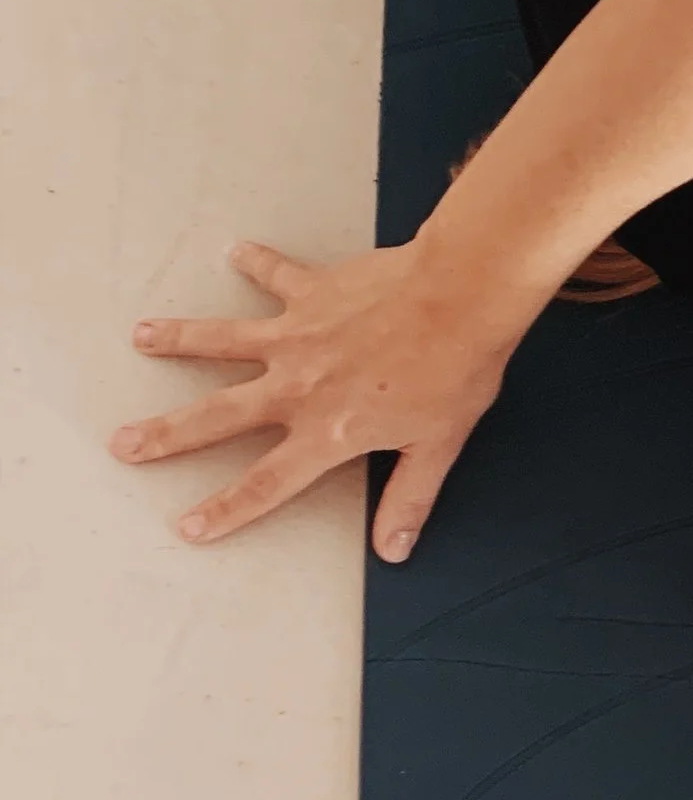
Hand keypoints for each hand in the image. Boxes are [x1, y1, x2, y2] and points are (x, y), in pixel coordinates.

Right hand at [111, 238, 530, 556]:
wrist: (460, 296)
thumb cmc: (455, 371)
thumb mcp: (437, 447)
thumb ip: (408, 498)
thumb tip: (394, 549)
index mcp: (328, 430)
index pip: (267, 483)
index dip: (227, 508)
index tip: (189, 526)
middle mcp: (297, 385)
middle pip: (218, 416)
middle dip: (167, 434)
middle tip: (124, 443)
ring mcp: (297, 335)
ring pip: (222, 340)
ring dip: (179, 339)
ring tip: (141, 336)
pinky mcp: (311, 291)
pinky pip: (275, 274)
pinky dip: (256, 262)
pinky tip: (234, 250)